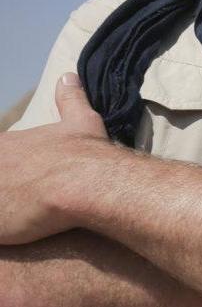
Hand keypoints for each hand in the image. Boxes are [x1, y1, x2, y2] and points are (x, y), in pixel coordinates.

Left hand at [0, 73, 110, 244]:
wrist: (88, 183)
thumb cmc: (85, 153)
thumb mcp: (81, 120)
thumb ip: (70, 98)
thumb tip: (68, 76)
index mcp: (5, 146)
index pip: (1, 156)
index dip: (9, 171)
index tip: (22, 180)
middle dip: (7, 187)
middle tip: (23, 196)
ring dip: (6, 204)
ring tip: (22, 211)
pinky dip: (6, 228)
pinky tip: (19, 230)